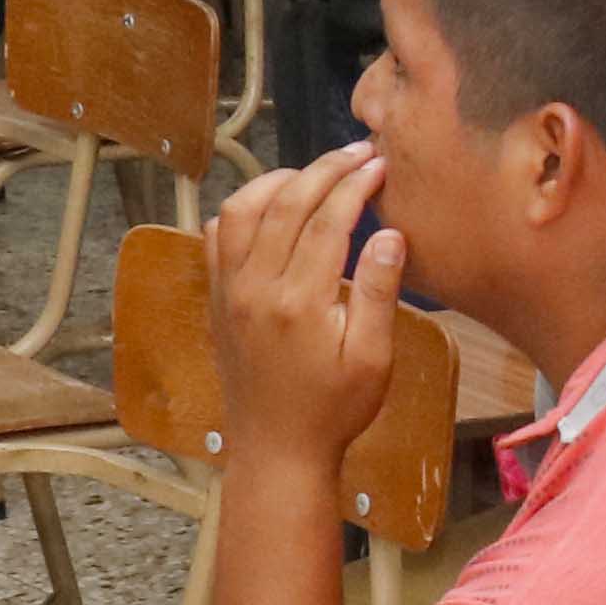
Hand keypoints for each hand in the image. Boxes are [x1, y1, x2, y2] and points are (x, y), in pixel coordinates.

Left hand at [207, 143, 404, 474]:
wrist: (277, 450)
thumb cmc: (334, 409)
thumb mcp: (373, 358)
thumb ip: (379, 293)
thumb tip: (389, 234)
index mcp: (299, 302)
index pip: (327, 220)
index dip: (355, 185)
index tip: (379, 165)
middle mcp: (255, 288)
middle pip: (285, 203)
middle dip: (324, 170)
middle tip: (357, 154)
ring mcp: (228, 291)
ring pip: (241, 210)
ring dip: (278, 180)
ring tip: (315, 174)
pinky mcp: (216, 298)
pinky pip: (217, 236)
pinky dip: (242, 208)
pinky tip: (271, 205)